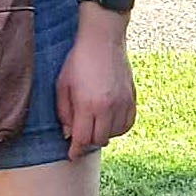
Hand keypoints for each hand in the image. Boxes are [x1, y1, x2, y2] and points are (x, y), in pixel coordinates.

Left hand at [56, 29, 136, 155]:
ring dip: (103, 134)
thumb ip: (64, 113)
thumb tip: (69, 134)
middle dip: (87, 142)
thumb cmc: (78, 60)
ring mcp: (123, 103)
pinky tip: (110, 121)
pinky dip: (118, 127)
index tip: (72, 155)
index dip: (76, 150)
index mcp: (88, 104)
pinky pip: (128, 123)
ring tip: (95, 125)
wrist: (103, 39)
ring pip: (115, 134)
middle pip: (99, 139)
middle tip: (81, 136)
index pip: (82, 138)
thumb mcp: (63, 86)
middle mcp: (108, 107)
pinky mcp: (132, 97)